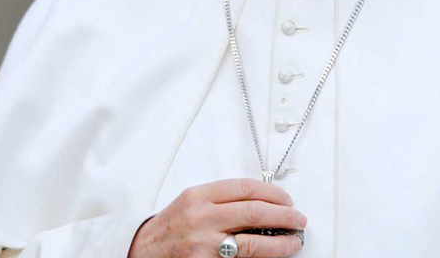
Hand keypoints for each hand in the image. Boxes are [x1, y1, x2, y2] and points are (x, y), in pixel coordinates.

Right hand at [127, 178, 305, 257]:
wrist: (142, 252)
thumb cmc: (168, 229)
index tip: (286, 199)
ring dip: (282, 242)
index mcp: (197, 197)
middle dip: (285, 215)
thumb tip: (261, 201)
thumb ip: (220, 200)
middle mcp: (201, 218)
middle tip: (298, 218)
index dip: (273, 193)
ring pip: (255, 243)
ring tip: (294, 240)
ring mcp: (205, 245)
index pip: (245, 188)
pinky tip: (274, 255)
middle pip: (255, 212)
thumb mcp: (189, 203)